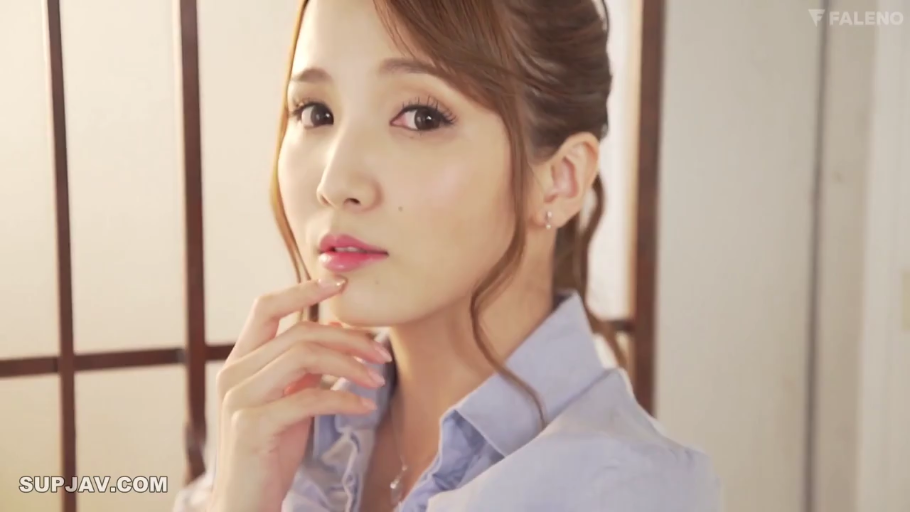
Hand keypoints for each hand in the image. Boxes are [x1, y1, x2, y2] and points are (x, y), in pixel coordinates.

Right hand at [208, 276, 391, 511]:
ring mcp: (239, 398)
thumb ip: (305, 367)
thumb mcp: (290, 399)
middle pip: (299, 332)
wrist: (246, 502)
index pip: (266, 307)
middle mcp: (234, 373)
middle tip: (382, 354)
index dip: (302, 291)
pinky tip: (364, 406)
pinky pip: (308, 397)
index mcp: (241, 362)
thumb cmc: (271, 450)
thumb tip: (340, 331)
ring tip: (378, 380)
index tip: (339, 283)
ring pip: (303, 356)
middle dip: (349, 338)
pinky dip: (343, 397)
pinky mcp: (252, 425)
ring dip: (350, 364)